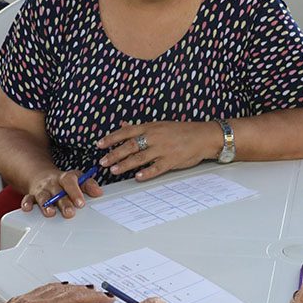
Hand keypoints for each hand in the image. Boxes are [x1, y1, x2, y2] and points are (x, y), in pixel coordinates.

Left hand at [0, 282, 115, 302]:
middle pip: (74, 298)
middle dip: (95, 299)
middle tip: (111, 300)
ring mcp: (32, 301)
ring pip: (63, 291)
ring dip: (82, 290)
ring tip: (97, 292)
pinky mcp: (25, 298)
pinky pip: (50, 288)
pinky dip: (65, 287)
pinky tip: (70, 287)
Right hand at [20, 166, 104, 218]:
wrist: (42, 176)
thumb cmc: (63, 181)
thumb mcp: (77, 179)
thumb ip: (88, 185)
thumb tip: (99, 192)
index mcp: (65, 178)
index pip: (70, 181)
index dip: (75, 192)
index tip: (81, 203)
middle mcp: (53, 184)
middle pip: (58, 192)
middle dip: (63, 203)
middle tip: (70, 213)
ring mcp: (42, 190)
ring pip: (43, 197)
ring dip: (46, 205)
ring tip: (50, 213)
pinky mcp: (32, 196)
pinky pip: (27, 198)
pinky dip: (27, 203)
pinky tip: (28, 208)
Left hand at [96, 120, 220, 181]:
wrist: (202, 136)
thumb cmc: (180, 131)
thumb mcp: (159, 125)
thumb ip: (140, 127)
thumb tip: (123, 125)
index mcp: (150, 127)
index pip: (126, 132)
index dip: (111, 138)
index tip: (99, 144)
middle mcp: (155, 137)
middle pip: (130, 146)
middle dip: (114, 154)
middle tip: (102, 161)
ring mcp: (163, 149)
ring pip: (140, 157)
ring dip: (125, 164)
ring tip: (114, 170)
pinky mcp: (172, 161)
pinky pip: (157, 168)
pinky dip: (147, 172)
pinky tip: (137, 177)